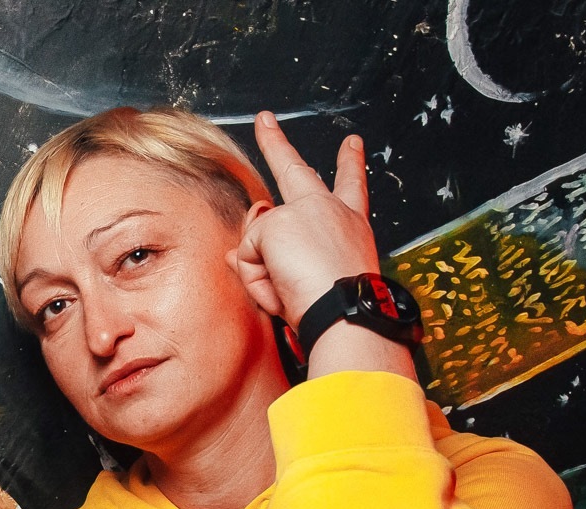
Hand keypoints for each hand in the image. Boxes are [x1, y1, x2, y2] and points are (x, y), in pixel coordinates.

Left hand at [229, 112, 378, 328]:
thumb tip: (233, 252)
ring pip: (258, 241)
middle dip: (276, 142)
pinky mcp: (275, 222)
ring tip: (293, 290)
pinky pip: (247, 256)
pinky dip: (258, 279)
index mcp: (348, 224)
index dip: (350, 165)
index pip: (349, 189)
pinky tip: (284, 284)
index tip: (351, 144)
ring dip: (263, 272)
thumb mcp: (309, 281)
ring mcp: (301, 210)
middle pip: (295, 170)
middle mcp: (328, 209)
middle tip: (265, 119)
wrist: (346, 311)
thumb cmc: (335, 305)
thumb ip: (271, 263)